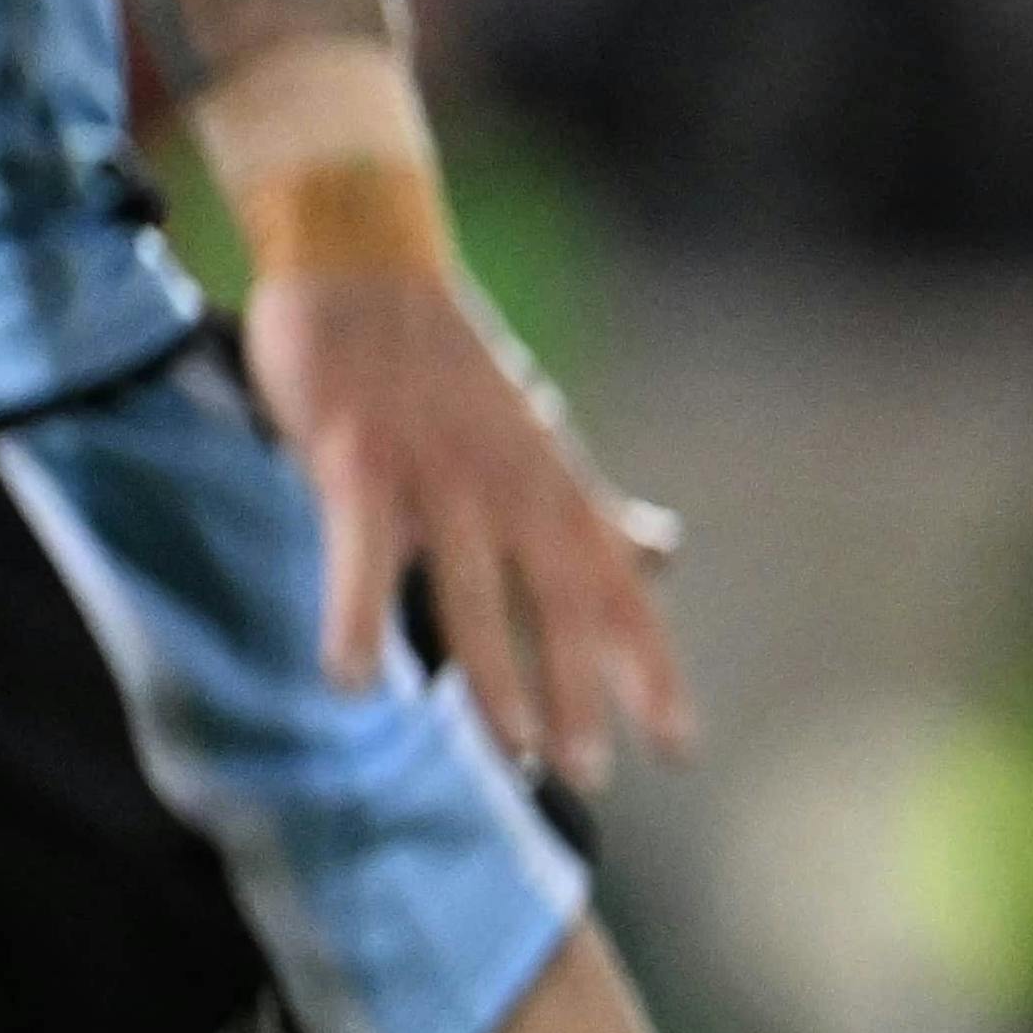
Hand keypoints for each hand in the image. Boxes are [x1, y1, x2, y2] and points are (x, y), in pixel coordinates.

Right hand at [248, 261, 689, 786]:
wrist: (366, 258)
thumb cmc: (447, 364)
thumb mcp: (537, 438)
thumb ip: (588, 507)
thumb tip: (662, 551)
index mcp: (556, 486)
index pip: (622, 592)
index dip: (652, 670)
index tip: (679, 748)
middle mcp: (514, 486)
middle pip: (564, 603)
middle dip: (582, 690)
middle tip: (591, 774)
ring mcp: (441, 475)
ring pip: (477, 590)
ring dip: (493, 673)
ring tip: (511, 748)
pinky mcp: (361, 461)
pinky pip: (363, 553)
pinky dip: (357, 616)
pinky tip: (353, 681)